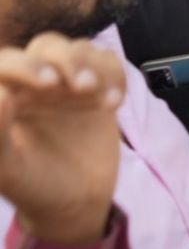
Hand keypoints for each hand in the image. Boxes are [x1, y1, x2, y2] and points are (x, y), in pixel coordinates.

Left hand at [0, 33, 124, 244]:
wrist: (75, 203)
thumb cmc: (33, 187)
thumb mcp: (7, 169)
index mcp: (7, 98)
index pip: (8, 62)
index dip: (25, 64)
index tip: (48, 85)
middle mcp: (34, 84)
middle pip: (48, 45)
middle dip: (66, 59)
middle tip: (80, 87)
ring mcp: (68, 84)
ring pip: (81, 49)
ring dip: (93, 66)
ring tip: (100, 98)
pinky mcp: (99, 88)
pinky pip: (110, 63)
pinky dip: (116, 76)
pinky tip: (113, 105)